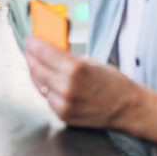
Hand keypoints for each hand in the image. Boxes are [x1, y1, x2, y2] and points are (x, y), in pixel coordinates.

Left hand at [24, 35, 144, 129]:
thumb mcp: (90, 61)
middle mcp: (67, 87)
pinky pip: (46, 98)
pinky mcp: (62, 115)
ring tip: (38, 64)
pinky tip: (49, 82)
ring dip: (36, 73)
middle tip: (30, 51)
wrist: (127, 108)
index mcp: (75, 69)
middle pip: (35, 68)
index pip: (43, 51)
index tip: (30, 40)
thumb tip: (47, 51)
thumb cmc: (113, 83)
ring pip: (38, 84)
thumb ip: (66, 57)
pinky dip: (45, 88)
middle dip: (31, 57)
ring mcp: (63, 103)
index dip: (33, 44)